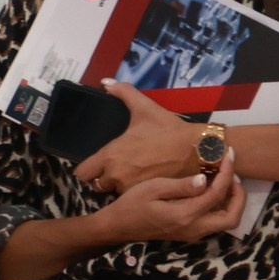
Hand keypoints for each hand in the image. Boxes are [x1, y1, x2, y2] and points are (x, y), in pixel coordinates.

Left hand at [73, 82, 202, 194]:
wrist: (197, 150)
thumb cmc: (168, 129)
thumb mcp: (144, 107)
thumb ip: (123, 92)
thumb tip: (105, 82)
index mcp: (111, 155)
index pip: (82, 173)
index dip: (87, 169)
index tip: (97, 164)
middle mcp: (116, 175)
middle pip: (98, 185)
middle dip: (104, 178)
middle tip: (117, 168)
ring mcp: (131, 189)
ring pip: (116, 192)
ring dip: (121, 185)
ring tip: (133, 174)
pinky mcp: (147, 196)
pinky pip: (133, 197)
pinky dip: (136, 192)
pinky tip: (144, 181)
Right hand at [84, 151, 245, 246]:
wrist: (118, 226)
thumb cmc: (132, 204)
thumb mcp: (153, 188)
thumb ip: (180, 186)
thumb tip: (204, 180)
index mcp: (185, 215)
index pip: (216, 194)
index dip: (227, 173)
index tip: (229, 155)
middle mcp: (194, 228)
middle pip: (232, 217)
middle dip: (239, 196)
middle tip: (232, 175)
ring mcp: (193, 234)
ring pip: (225, 222)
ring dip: (231, 202)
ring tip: (224, 180)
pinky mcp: (190, 233)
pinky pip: (214, 222)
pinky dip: (220, 207)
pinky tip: (211, 191)